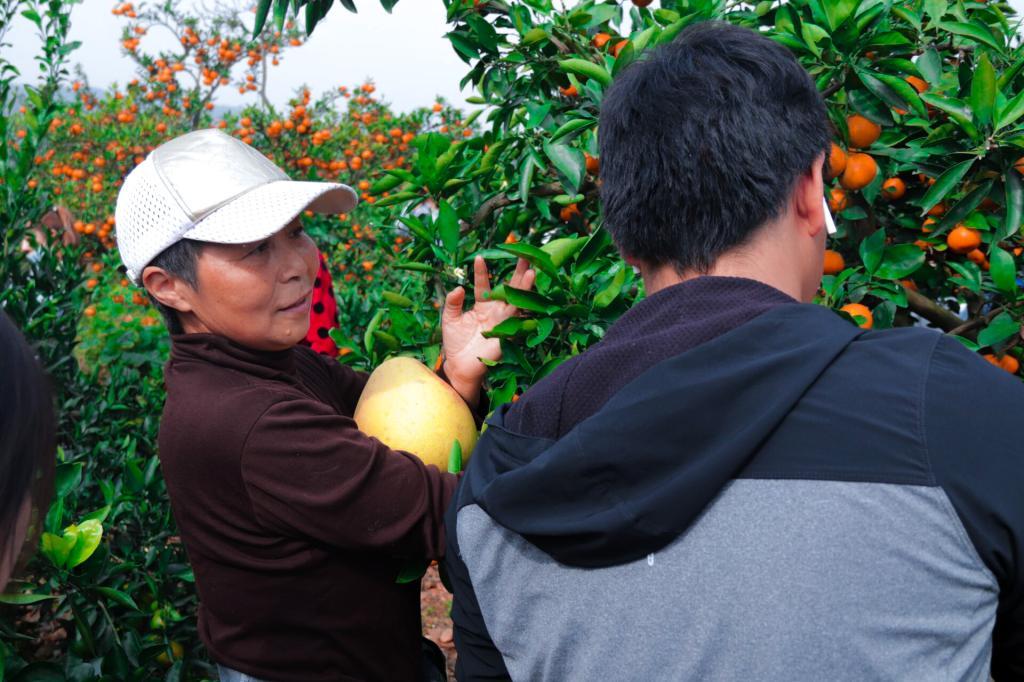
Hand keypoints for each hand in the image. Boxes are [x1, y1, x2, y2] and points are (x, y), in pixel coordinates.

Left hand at [442, 256, 534, 404]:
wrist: (460, 366)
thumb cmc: (455, 343)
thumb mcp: (449, 319)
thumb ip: (452, 303)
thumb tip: (458, 288)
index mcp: (482, 305)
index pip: (483, 284)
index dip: (481, 272)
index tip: (479, 257)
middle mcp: (496, 311)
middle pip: (508, 288)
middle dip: (517, 272)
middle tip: (524, 255)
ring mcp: (503, 321)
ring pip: (516, 300)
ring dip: (524, 287)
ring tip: (531, 271)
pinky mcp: (507, 332)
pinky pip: (516, 319)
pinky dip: (522, 308)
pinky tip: (529, 297)